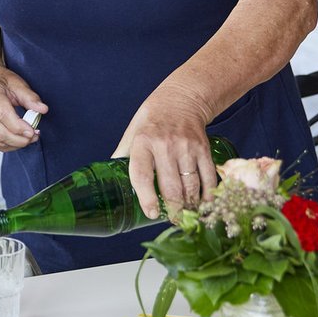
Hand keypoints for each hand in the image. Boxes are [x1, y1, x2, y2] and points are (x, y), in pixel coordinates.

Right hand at [0, 70, 46, 151]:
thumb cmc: (0, 81)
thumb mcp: (17, 83)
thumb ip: (30, 97)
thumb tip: (43, 109)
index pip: (2, 114)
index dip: (18, 126)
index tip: (32, 131)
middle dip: (19, 139)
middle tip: (35, 136)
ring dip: (16, 143)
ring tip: (30, 138)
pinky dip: (10, 145)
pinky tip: (20, 140)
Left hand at [113, 93, 216, 217]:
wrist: (182, 98)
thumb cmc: (152, 120)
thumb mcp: (132, 133)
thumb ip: (123, 156)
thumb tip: (109, 182)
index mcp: (142, 142)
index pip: (142, 175)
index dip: (147, 198)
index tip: (151, 213)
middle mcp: (164, 145)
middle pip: (171, 186)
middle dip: (173, 208)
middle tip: (172, 218)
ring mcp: (186, 146)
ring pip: (190, 185)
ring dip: (190, 204)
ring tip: (187, 214)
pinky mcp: (203, 147)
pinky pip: (208, 176)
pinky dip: (208, 194)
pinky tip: (204, 204)